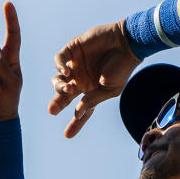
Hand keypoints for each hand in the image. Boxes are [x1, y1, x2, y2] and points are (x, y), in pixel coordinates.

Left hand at [48, 21, 141, 137]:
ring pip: (58, 79)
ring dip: (59, 86)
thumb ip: (92, 100)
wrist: (126, 43)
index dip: (74, 123)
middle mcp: (80, 79)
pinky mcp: (72, 50)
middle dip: (57, 103)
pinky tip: (66, 72)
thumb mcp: (109, 89)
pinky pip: (59, 60)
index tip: (67, 135)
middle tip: (52, 111)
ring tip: (67, 88)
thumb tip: (77, 113)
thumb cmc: (121, 67)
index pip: (80, 110)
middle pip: (63, 95)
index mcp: (90, 91)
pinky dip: (59, 67)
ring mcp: (75, 65)